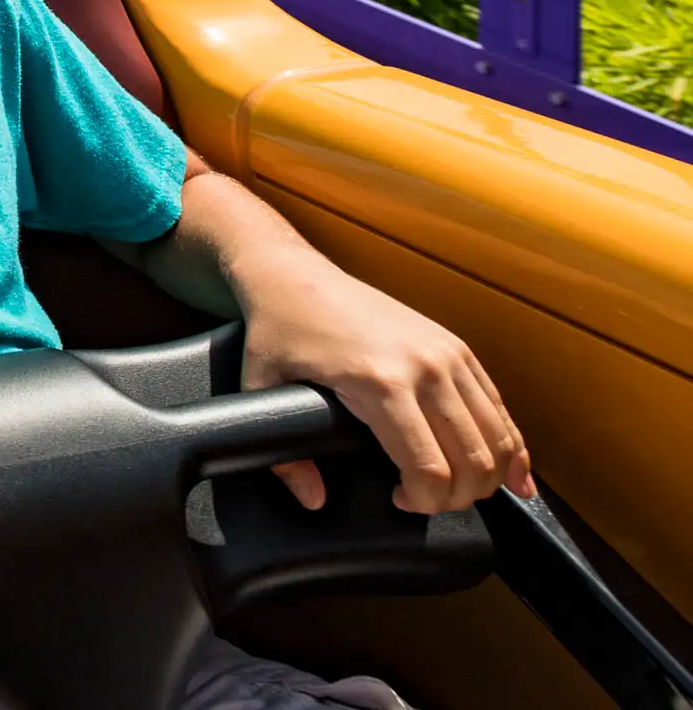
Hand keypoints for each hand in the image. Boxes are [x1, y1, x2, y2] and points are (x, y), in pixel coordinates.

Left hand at [234, 254, 532, 515]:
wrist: (294, 275)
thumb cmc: (278, 331)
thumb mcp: (262, 390)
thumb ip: (284, 456)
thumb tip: (313, 499)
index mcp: (380, 383)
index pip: (429, 468)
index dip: (423, 501)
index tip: (400, 501)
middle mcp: (424, 367)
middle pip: (471, 460)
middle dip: (457, 497)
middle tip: (429, 503)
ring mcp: (446, 354)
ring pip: (495, 436)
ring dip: (487, 477)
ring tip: (459, 491)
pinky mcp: (456, 346)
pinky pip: (497, 406)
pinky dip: (512, 446)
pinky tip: (514, 475)